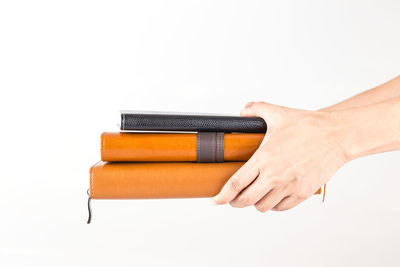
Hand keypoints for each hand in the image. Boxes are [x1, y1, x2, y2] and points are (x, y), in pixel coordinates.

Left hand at [213, 101, 349, 211]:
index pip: (235, 183)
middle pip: (245, 200)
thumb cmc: (309, 125)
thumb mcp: (278, 113)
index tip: (215, 200)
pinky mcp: (302, 193)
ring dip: (256, 203)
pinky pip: (282, 208)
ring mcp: (289, 186)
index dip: (222, 196)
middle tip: (233, 199)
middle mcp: (273, 175)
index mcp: (263, 158)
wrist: (337, 135)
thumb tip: (244, 110)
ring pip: (263, 206)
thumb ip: (257, 109)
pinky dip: (274, 205)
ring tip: (256, 195)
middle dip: (235, 202)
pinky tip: (273, 197)